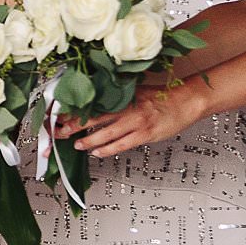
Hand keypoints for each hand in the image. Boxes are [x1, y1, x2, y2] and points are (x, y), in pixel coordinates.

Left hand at [72, 84, 203, 156]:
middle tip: (59, 131)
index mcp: (122, 95)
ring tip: (76, 144)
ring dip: (88, 140)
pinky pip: (122, 144)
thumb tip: (95, 102)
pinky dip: (107, 149)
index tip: (59, 113)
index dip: (74, 109)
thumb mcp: (135, 91)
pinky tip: (97, 153)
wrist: (186, 101)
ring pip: (106, 133)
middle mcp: (127, 107)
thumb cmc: (162, 96)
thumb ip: (117, 97)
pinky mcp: (144, 134)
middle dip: (74, 125)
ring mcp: (136, 122)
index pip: (92, 103)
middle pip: (94, 117)